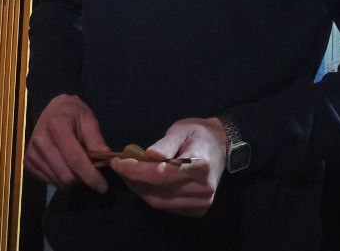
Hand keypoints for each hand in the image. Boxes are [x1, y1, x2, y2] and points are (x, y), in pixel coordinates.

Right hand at [25, 94, 109, 193]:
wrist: (53, 109)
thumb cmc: (73, 114)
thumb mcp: (89, 120)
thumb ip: (97, 140)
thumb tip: (107, 161)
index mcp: (57, 127)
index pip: (75, 160)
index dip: (90, 176)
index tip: (103, 186)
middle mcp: (40, 141)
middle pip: (65, 175)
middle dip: (82, 179)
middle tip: (91, 173)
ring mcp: (31, 152)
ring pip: (57, 181)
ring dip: (72, 180)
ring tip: (78, 167)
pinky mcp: (28, 162)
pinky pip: (48, 181)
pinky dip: (60, 179)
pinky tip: (66, 167)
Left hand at [111, 117, 226, 216]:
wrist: (221, 147)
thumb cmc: (199, 134)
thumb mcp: (182, 130)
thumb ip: (165, 143)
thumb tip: (148, 155)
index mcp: (200, 165)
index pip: (162, 174)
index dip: (136, 171)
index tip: (118, 162)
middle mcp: (203, 189)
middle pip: (158, 192)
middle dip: (133, 181)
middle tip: (120, 167)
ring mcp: (201, 203)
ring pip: (160, 203)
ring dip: (139, 190)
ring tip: (129, 174)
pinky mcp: (197, 210)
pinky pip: (166, 207)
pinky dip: (151, 196)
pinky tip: (144, 183)